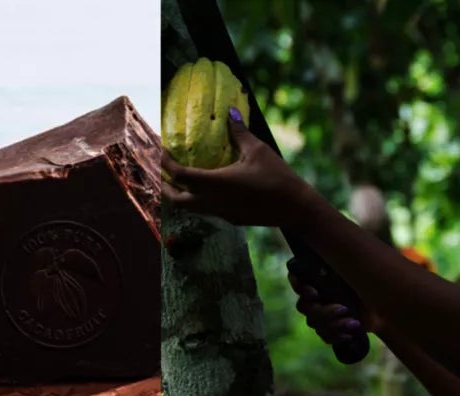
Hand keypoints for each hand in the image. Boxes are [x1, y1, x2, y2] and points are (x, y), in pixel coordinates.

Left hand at [161, 107, 325, 227]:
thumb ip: (239, 132)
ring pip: (192, 209)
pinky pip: (208, 210)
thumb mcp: (258, 150)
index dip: (166, 164)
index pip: (180, 175)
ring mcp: (222, 213)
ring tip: (183, 182)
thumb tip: (230, 113)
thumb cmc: (277, 177)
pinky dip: (200, 200)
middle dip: (166, 187)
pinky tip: (210, 190)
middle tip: (164, 173)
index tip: (163, 151)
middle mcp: (214, 201)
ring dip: (182, 196)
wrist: (295, 207)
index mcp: (216, 183)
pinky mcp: (232, 219)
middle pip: (177, 200)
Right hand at [289, 268, 378, 344]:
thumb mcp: (352, 273)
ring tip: (354, 323)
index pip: (296, 279)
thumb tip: (323, 262)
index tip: (315, 293)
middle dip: (324, 311)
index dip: (299, 287)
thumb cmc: (368, 285)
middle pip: (303, 307)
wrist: (383, 308)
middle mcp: (315, 296)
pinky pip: (323, 335)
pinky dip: (336, 335)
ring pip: (313, 323)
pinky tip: (350, 333)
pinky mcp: (327, 329)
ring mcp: (319, 314)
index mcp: (318, 277)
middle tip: (344, 309)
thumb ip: (335, 270)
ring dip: (334, 324)